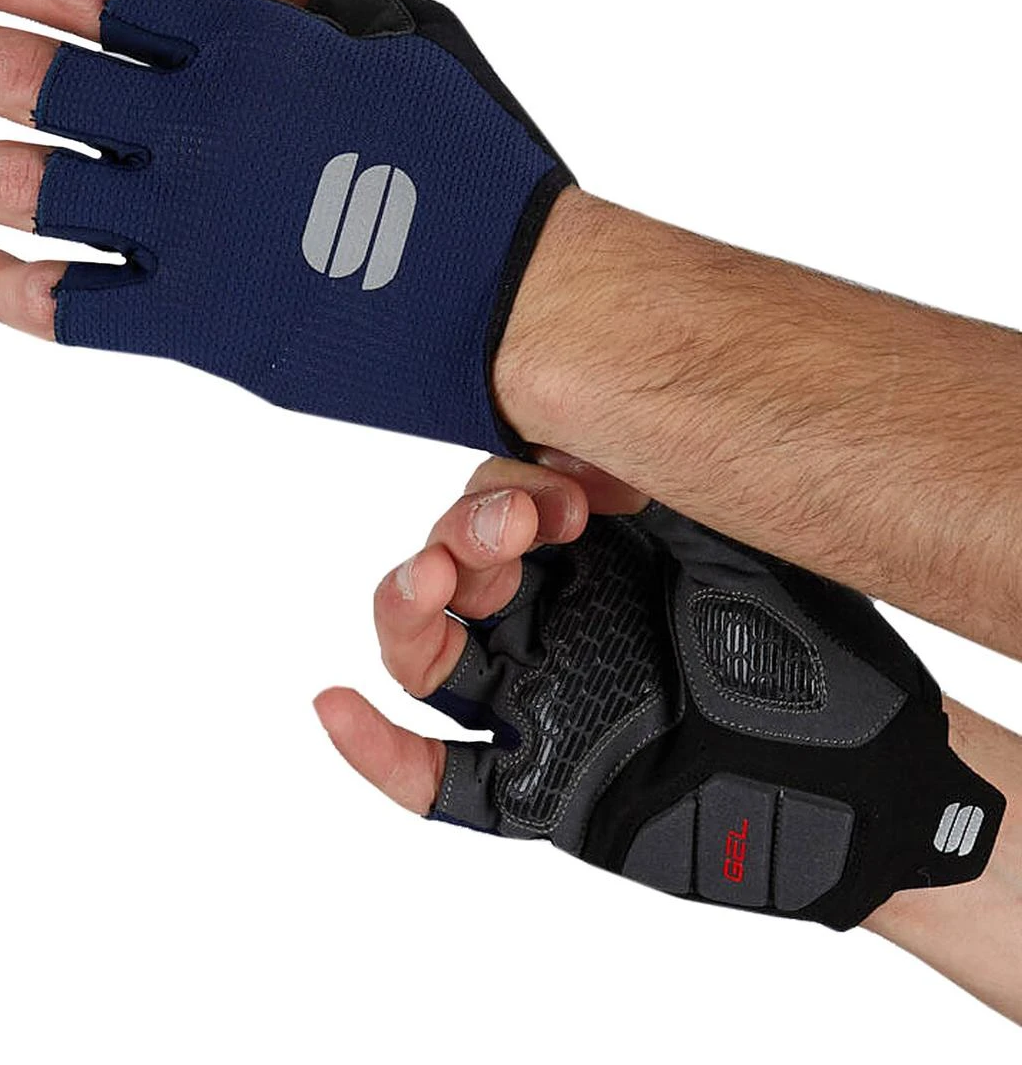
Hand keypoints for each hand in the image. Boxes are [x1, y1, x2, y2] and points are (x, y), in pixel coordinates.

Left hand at [0, 0, 569, 451]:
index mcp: (254, 48)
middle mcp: (206, 130)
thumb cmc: (481, 171)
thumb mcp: (413, 34)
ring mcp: (197, 232)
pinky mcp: (206, 327)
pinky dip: (16, 291)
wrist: (523, 301)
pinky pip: (78, 309)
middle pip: (31, 80)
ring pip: (29, 190)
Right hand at [316, 455, 1002, 929]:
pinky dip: (379, 752)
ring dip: (409, 604)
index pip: (496, 508)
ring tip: (437, 579)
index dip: (508, 487)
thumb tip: (578, 419)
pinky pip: (442, 781)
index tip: (577, 489)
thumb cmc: (817, 646)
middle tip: (525, 531)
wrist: (873, 772)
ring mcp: (540, 704)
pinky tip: (335, 709)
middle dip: (465, 534)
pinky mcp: (545, 789)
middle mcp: (552, 624)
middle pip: (449, 569)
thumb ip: (652, 475)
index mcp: (588, 561)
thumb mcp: (733, 532)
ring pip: (427, 656)